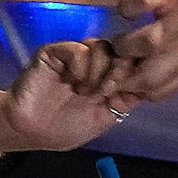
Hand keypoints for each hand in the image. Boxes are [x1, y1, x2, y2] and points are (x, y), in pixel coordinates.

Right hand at [0, 38, 142, 150]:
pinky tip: (73, 82)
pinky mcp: (55, 52)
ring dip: (100, 70)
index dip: (135, 72)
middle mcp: (93, 63)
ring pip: (102, 47)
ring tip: (87, 91)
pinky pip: (78, 48)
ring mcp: (74, 56)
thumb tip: (147, 84)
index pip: (131, 62)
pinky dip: (81, 66)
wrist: (29, 131)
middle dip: (120, 71)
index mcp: (106, 78)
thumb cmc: (63, 128)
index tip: (128, 91)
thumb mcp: (103, 118)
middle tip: (107, 92)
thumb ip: (123, 100)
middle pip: (121, 50)